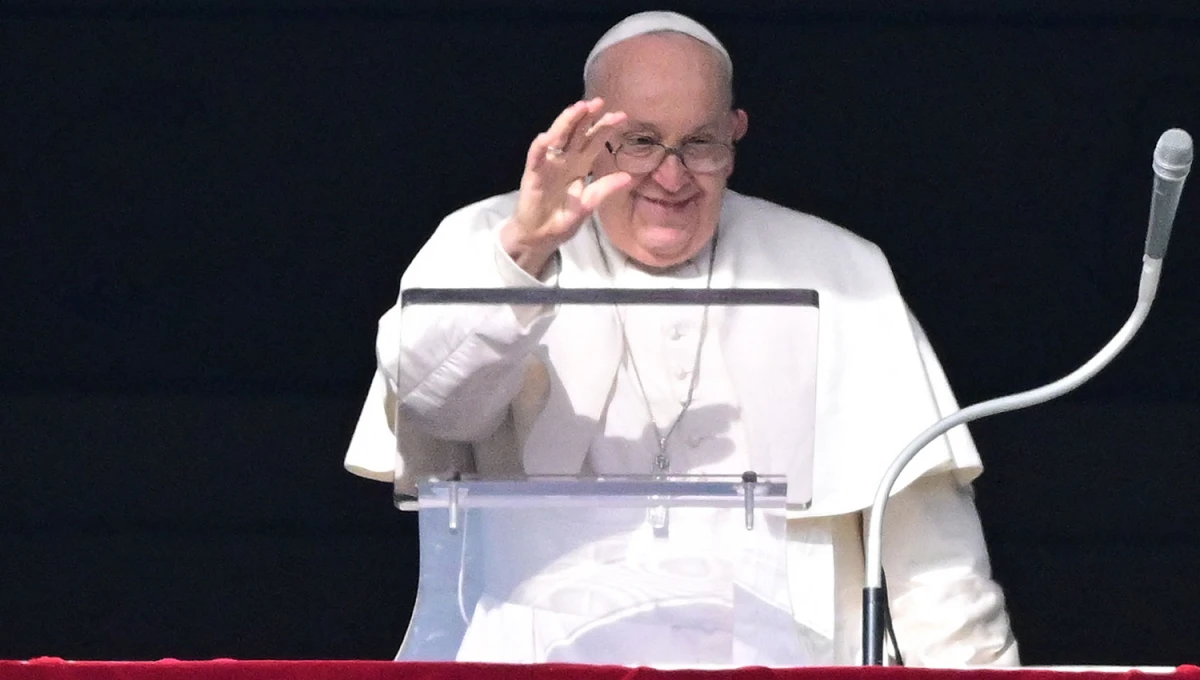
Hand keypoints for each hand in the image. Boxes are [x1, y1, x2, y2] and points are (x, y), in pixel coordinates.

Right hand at [501, 98, 631, 276]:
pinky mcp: (534, 175)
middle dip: (587, 117)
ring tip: (578, 108)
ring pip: (558, 137)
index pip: (594, 141)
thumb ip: (604, 189)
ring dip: (566, 122)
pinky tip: (546, 137)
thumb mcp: (588, 205)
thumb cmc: (563, 219)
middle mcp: (565, 160)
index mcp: (580, 165)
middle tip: (599, 102)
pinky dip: (540, 147)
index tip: (622, 116)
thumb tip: (628, 177)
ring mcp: (549, 165)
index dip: (605, 128)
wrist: (540, 236)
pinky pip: (536, 157)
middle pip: (577, 133)